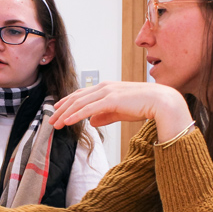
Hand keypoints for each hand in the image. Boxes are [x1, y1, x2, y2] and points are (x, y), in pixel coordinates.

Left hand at [50, 81, 193, 142]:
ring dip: (65, 114)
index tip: (57, 110)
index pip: (81, 94)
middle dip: (62, 109)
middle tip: (51, 120)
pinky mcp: (111, 100)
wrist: (161, 102)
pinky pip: (88, 109)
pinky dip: (76, 115)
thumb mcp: (120, 111)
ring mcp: (107, 92)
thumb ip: (105, 115)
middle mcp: (104, 87)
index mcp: (106, 87)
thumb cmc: (144, 105)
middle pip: (76, 98)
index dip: (67, 102)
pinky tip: (67, 122)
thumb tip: (91, 122)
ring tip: (55, 124)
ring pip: (79, 104)